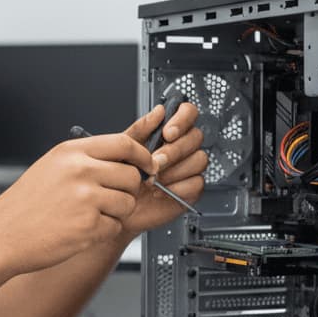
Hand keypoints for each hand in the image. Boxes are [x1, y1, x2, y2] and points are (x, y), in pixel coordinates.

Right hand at [0, 131, 155, 274]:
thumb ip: (86, 159)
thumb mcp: (51, 167)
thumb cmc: (23, 206)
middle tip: (108, 199)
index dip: (142, 156)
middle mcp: (80, 171)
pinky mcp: (88, 226)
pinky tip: (80, 230)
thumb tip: (124, 158)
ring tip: (88, 216)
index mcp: (71, 152)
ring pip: (128, 203)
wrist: (0, 236)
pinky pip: (115, 227)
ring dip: (116, 213)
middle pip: (132, 175)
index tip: (148, 166)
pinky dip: (103, 232)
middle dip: (127, 190)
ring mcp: (85, 199)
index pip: (124, 143)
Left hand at [118, 102, 207, 237]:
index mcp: (167, 132)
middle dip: (174, 151)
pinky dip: (178, 187)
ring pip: (199, 160)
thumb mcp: (125, 148)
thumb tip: (159, 111)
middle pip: (195, 137)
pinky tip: (162, 191)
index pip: (188, 113)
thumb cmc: (121, 176)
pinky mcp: (191, 188)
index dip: (182, 120)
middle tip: (155, 162)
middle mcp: (181, 148)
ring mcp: (188, 168)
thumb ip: (142, 128)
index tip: (167, 133)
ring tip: (155, 179)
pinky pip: (197, 182)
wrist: (118, 205)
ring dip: (175, 170)